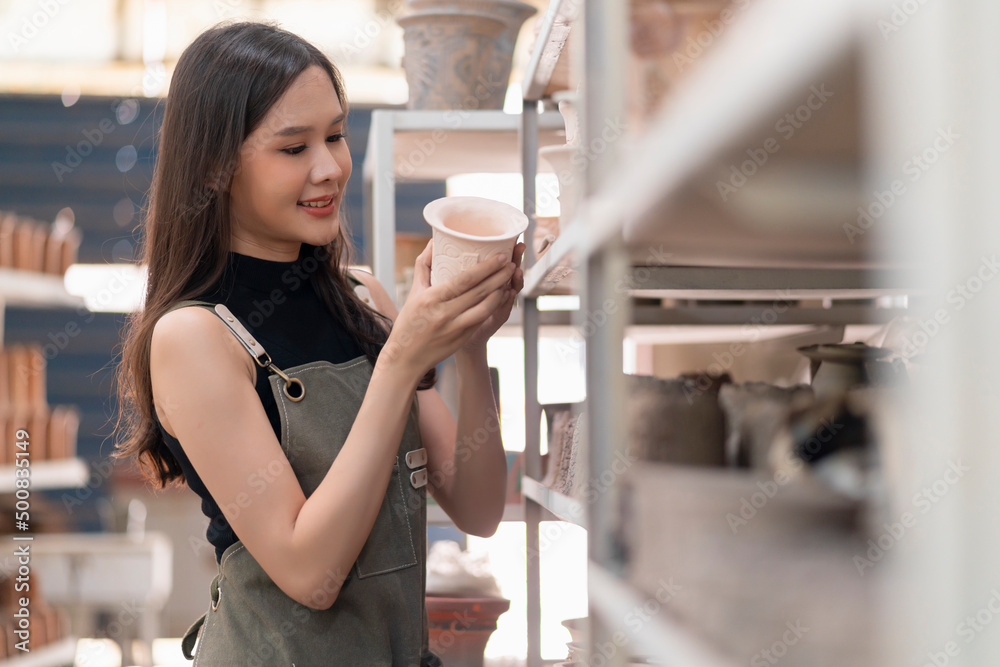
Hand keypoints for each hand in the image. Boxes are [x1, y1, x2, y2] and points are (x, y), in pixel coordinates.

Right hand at [380, 241, 515, 381]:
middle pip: (478, 292)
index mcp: (431, 298)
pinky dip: (493, 306)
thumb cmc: (409, 322)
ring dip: (500, 292)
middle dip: (498, 276)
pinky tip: (501, 296)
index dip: (485, 268)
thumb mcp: (414, 292)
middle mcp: (444, 313)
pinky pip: (481, 319)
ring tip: (509, 278)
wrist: (405, 358)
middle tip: (511, 263)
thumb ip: (424, 265)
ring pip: (485, 307)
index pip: (463, 280)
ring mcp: (455, 327)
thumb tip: (434, 241)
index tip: (500, 257)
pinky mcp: (462, 338)